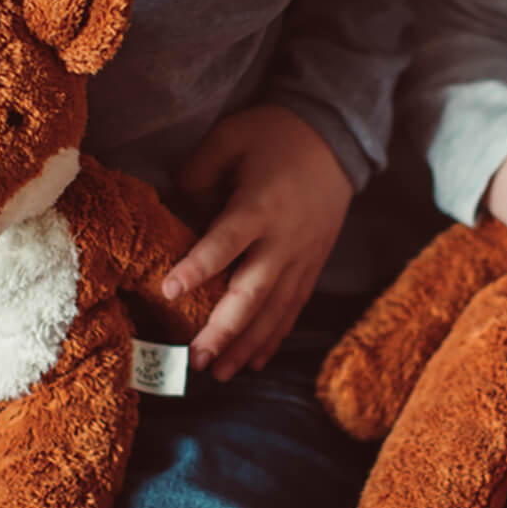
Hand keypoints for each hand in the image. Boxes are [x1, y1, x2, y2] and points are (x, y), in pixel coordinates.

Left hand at [162, 104, 354, 380]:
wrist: (336, 139)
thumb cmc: (275, 134)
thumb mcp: (230, 136)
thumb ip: (198, 172)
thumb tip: (177, 209)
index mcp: (260, 205)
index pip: (227, 241)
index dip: (199, 267)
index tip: (169, 290)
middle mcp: (284, 239)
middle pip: (254, 292)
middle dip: (225, 329)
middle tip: (196, 358)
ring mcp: (302, 257)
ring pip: (274, 310)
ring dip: (246, 345)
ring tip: (219, 373)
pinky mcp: (312, 266)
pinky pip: (292, 309)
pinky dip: (273, 337)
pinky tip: (252, 361)